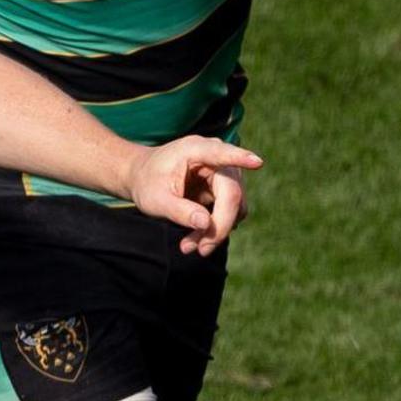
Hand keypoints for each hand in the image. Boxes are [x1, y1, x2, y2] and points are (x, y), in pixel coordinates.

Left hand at [127, 137, 264, 256]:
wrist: (143, 177)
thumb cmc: (147, 183)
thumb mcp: (156, 200)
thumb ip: (179, 210)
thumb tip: (205, 223)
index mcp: (196, 150)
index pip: (222, 155)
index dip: (240, 159)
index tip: (257, 162)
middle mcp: (216, 157)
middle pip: (232, 195)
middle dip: (218, 226)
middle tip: (200, 250)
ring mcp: (224, 172)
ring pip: (235, 207)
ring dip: (216, 231)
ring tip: (189, 245)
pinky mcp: (226, 187)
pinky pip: (230, 213)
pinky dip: (215, 228)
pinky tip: (195, 238)